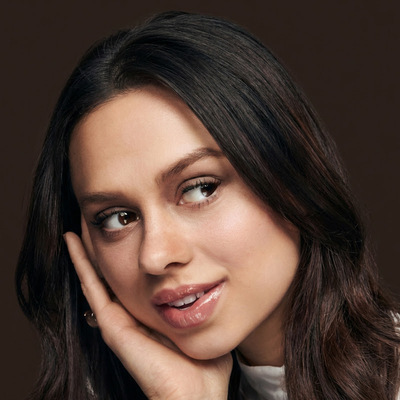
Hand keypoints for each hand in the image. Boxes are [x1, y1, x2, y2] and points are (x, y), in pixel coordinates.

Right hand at [64, 232, 231, 399]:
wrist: (197, 393)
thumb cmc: (206, 362)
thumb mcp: (207, 317)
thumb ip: (208, 297)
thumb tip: (220, 275)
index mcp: (151, 309)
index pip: (136, 272)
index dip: (129, 247)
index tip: (129, 220)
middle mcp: (131, 311)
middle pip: (114, 269)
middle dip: (106, 242)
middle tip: (98, 214)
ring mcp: (119, 318)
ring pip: (98, 273)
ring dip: (89, 246)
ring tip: (79, 218)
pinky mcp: (111, 325)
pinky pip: (92, 287)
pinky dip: (81, 263)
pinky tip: (72, 240)